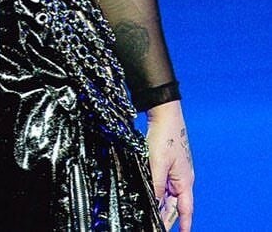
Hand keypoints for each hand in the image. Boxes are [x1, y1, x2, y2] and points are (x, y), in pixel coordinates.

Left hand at [146, 100, 193, 230]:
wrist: (163, 113)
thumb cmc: (165, 136)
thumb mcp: (158, 163)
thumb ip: (156, 184)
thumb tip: (154, 202)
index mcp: (185, 181)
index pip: (185, 210)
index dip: (184, 224)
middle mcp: (181, 178)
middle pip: (174, 204)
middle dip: (166, 216)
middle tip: (155, 225)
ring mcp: (173, 170)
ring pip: (166, 194)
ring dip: (159, 203)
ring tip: (149, 214)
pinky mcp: (164, 162)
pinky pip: (160, 182)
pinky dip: (155, 189)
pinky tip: (146, 192)